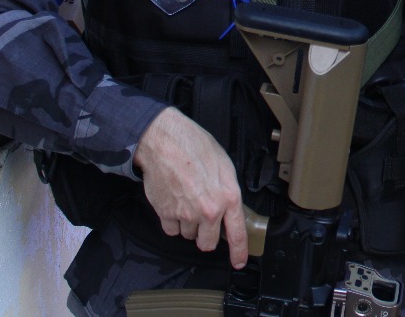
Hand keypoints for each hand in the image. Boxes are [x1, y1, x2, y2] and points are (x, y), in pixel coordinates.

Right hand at [133, 107, 247, 268]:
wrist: (165, 142)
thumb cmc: (195, 147)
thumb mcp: (224, 166)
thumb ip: (228, 192)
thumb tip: (229, 208)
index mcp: (229, 197)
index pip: (237, 233)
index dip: (238, 251)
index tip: (238, 262)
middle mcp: (209, 210)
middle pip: (207, 243)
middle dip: (205, 235)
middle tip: (201, 217)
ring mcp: (187, 215)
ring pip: (188, 235)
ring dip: (188, 223)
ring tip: (186, 198)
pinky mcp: (166, 215)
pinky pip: (171, 229)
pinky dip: (172, 220)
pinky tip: (173, 201)